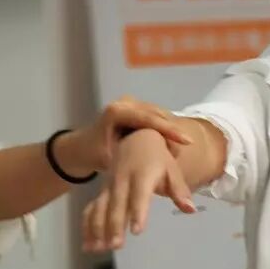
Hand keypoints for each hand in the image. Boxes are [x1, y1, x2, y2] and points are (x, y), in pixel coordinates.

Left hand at [63, 97, 190, 174]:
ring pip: (160, 115)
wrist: (82, 147)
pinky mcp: (137, 108)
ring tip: (175, 152)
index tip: (187, 141)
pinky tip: (171, 145)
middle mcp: (125, 102)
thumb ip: (133, 160)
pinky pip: (157, 117)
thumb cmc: (94, 154)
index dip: (169, 130)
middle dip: (172, 132)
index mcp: (116, 111)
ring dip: (170, 132)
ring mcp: (131, 103)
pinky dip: (165, 130)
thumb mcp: (111, 160)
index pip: (149, 119)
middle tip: (180, 153)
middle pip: (157, 115)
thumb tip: (158, 166)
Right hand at [82, 129, 194, 251]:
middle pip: (117, 204)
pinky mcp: (102, 192)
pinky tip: (88, 245)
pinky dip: (88, 226)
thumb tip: (191, 209)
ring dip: (97, 228)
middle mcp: (122, 180)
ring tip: (97, 249)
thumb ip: (179, 191)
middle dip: (114, 225)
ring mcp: (109, 186)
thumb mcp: (172, 170)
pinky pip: (92, 208)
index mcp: (142, 174)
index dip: (137, 212)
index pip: (139, 195)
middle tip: (116, 246)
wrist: (136, 139)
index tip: (137, 230)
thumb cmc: (159, 159)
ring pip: (100, 208)